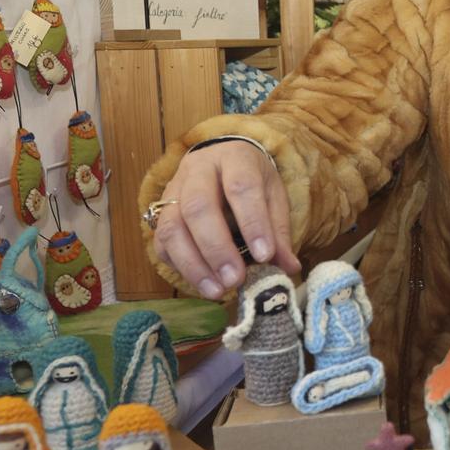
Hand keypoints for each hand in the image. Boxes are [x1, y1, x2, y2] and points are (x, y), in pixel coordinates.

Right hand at [151, 141, 299, 299]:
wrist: (222, 160)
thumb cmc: (252, 181)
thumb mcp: (274, 196)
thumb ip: (278, 230)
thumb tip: (289, 267)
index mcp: (234, 158)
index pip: (241, 187)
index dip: (252, 223)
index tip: (264, 256)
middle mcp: (198, 170)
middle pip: (198, 206)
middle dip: (217, 248)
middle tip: (235, 279)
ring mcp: (173, 190)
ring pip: (172, 227)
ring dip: (193, 264)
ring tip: (217, 291)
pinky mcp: (160, 213)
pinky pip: (162, 242)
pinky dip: (180, 267)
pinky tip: (202, 283)